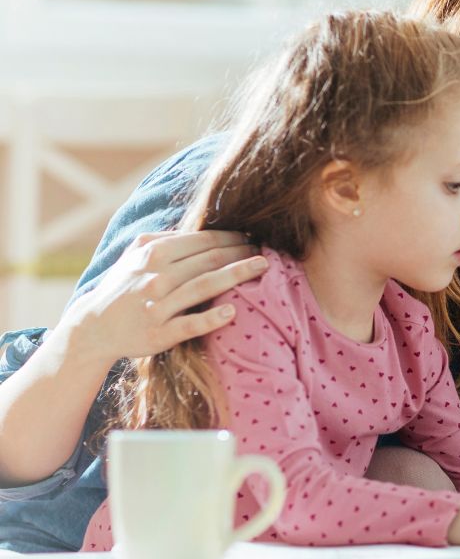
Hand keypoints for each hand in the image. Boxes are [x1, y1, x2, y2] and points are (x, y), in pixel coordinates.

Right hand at [66, 230, 265, 366]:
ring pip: (203, 286)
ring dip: (236, 275)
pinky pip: (188, 325)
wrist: (93, 328)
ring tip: (262, 267)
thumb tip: (195, 224)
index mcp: (153, 254)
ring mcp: (157, 306)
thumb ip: (163, 239)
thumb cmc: (121, 287)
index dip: (231, 237)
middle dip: (240, 252)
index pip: (201, 241)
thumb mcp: (134, 255)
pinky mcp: (158, 334)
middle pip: (208, 260)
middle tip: (268, 250)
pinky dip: (210, 318)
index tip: (253, 236)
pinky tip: (233, 312)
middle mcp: (155, 277)